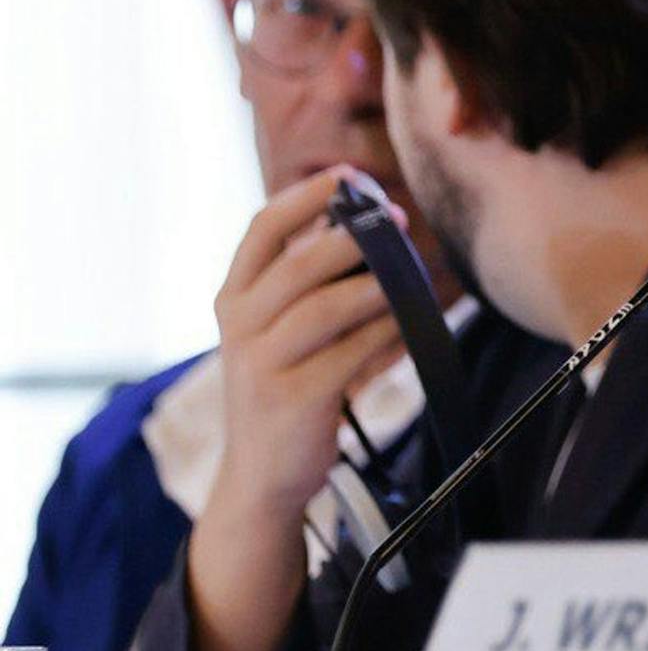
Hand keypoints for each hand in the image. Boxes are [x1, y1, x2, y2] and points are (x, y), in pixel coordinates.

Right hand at [209, 167, 406, 520]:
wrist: (263, 475)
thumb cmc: (285, 386)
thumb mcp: (277, 329)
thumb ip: (306, 279)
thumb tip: (357, 217)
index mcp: (233, 298)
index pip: (261, 230)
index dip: (305, 197)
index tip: (349, 176)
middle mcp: (238, 326)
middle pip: (298, 265)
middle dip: (354, 238)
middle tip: (397, 221)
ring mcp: (260, 364)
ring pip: (326, 308)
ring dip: (378, 285)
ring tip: (412, 274)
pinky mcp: (292, 399)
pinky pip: (351, 354)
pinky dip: (386, 334)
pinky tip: (409, 325)